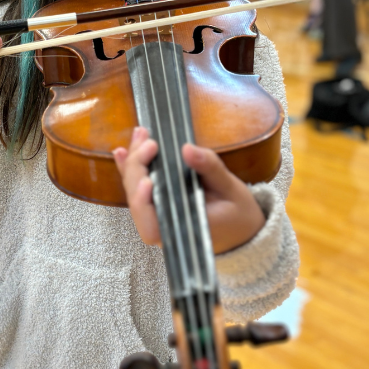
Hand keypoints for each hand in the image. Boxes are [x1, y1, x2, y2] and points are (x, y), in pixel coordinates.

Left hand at [113, 127, 267, 254]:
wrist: (243, 229)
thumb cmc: (238, 215)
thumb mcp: (231, 190)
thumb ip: (209, 169)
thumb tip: (187, 148)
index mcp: (182, 232)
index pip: (151, 224)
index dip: (142, 203)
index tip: (148, 180)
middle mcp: (163, 227)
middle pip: (138, 202)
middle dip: (137, 169)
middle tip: (149, 142)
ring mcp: (158, 217)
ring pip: (135, 193)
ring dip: (134, 164)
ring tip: (140, 136)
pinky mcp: (159, 205)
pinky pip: (140, 189)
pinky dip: (132, 169)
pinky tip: (125, 151)